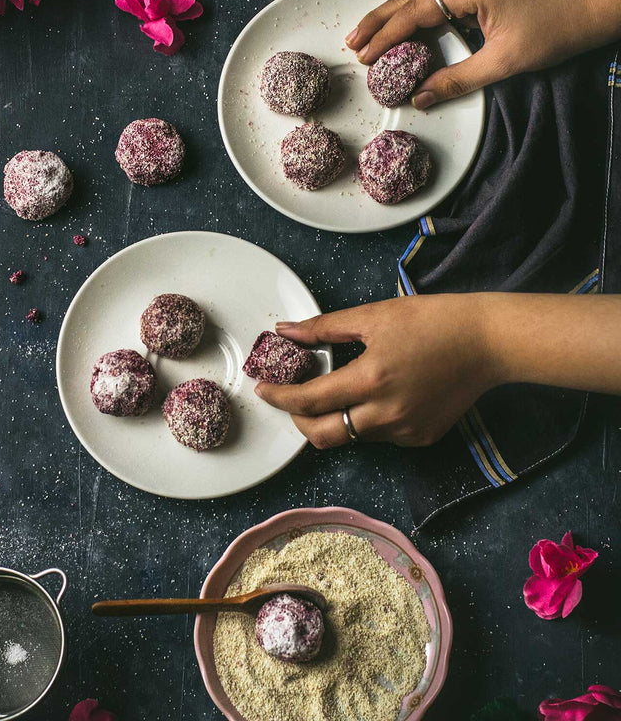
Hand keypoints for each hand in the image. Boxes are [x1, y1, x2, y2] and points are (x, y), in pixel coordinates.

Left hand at [255, 294, 497, 447]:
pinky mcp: (421, 437)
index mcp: (371, 381)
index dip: (279, 397)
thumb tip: (285, 331)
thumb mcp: (374, 316)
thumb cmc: (434, 321)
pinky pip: (378, 436)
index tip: (263, 389)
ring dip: (332, 418)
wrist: (489, 342)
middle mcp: (386, 415)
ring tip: (333, 389)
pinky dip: (364, 420)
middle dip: (298, 420)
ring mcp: (406, 431)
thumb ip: (323, 328)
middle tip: (291, 398)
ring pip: (350, 436)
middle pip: (322, 436)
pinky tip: (372, 395)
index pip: (309, 401)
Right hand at [345, 0, 612, 107]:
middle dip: (380, 18)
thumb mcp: (503, 62)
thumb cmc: (555, 31)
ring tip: (375, 25)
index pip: (416, 11)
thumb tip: (420, 99)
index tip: (363, 54)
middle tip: (352, 39)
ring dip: (398, 3)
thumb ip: (456, 80)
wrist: (594, 3)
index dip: (386, 35)